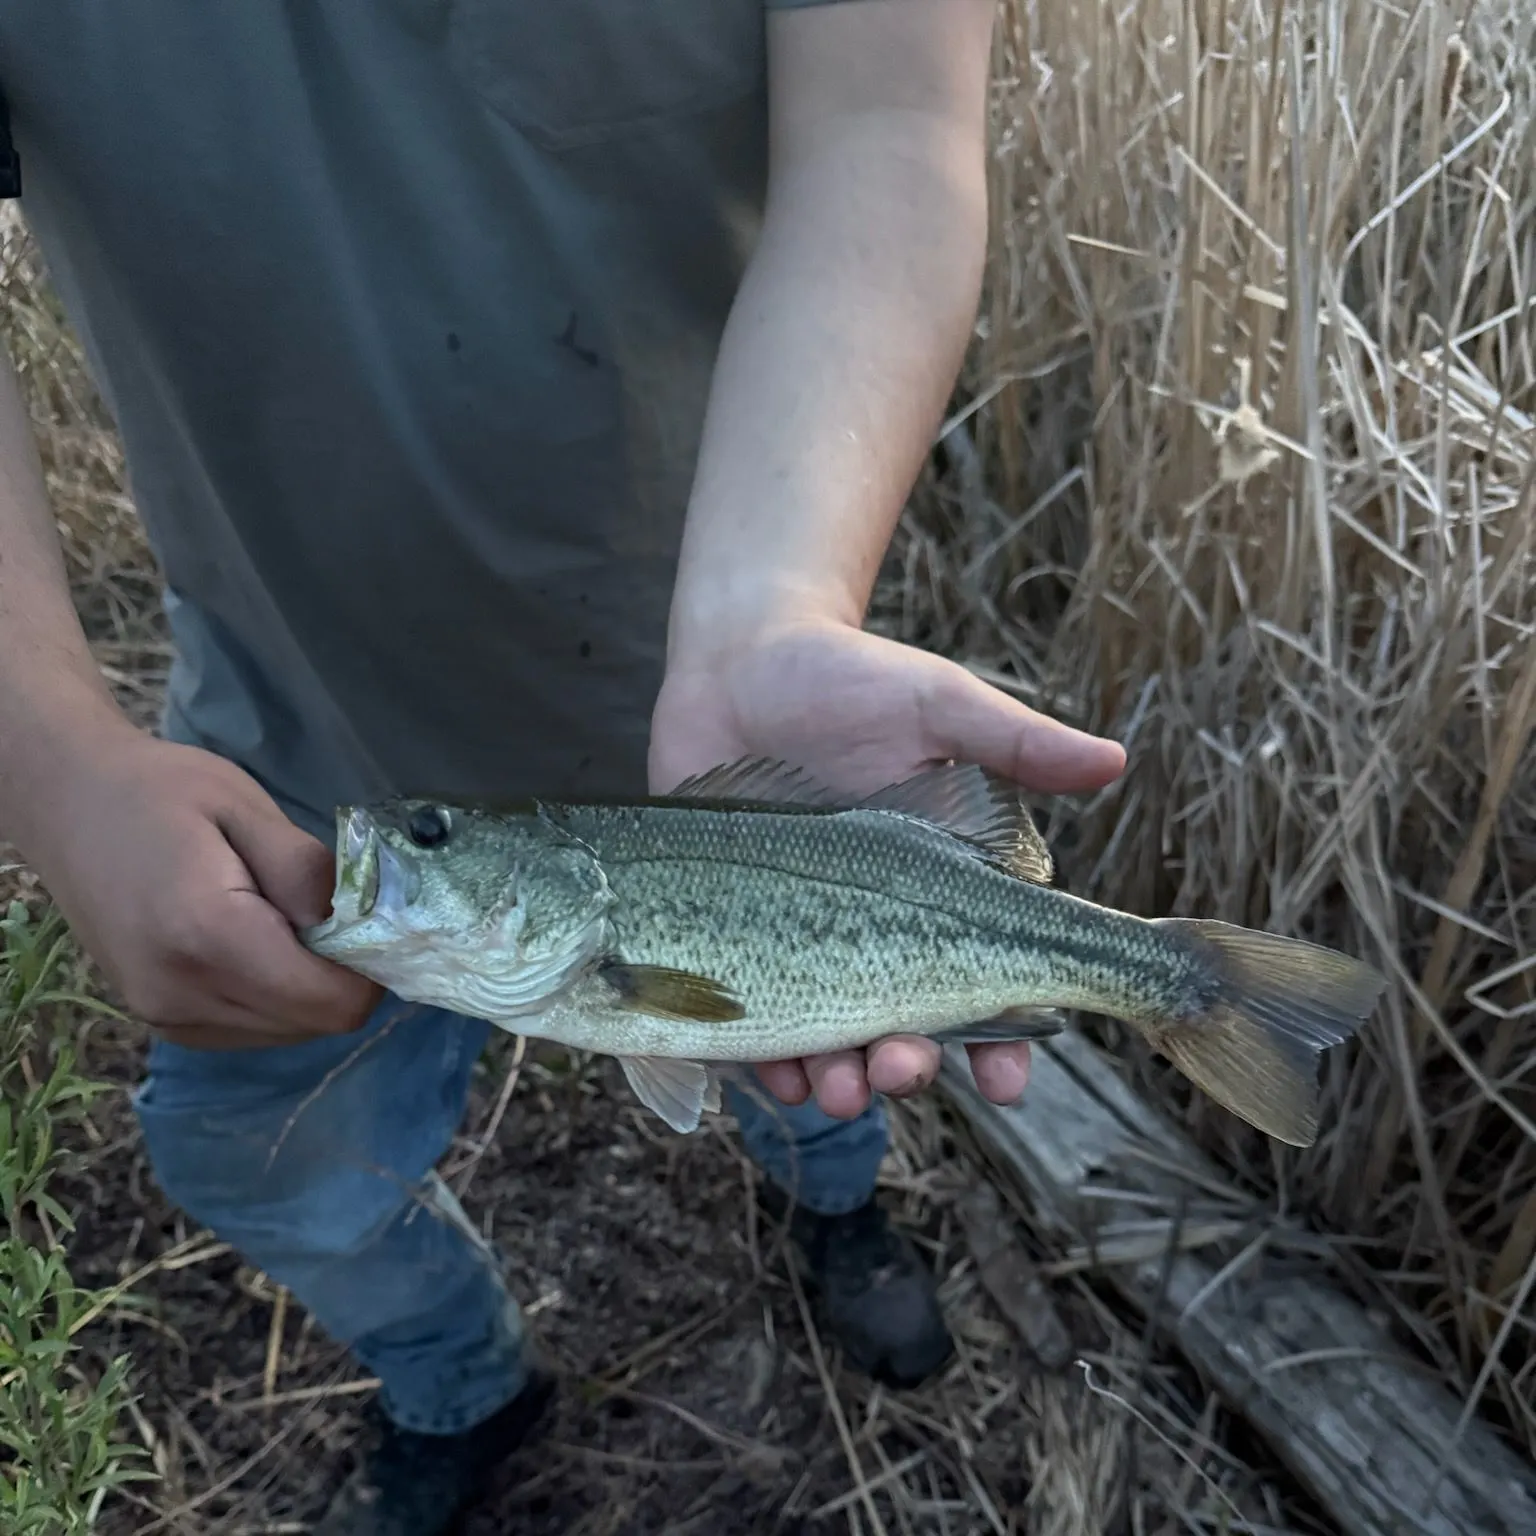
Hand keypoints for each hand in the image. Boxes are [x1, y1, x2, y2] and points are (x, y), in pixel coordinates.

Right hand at [19, 725, 380, 1049]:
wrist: (69, 804)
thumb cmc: (161, 791)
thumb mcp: (245, 808)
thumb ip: (306, 871)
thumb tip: (361, 921)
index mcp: (207, 936)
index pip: (331, 1002)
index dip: (371, 968)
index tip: (372, 918)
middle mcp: (183, 995)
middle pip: (314, 1023)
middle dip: (342, 975)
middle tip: (332, 912)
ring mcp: (167, 1016)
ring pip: (287, 1032)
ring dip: (309, 987)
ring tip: (283, 920)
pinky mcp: (163, 1022)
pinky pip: (252, 1030)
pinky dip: (276, 996)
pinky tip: (259, 942)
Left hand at [649, 618, 1125, 1118]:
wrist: (740, 661)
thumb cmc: (850, 680)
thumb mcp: (937, 704)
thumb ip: (1016, 741)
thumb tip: (1114, 761)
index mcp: (944, 892)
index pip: (991, 986)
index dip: (1008, 1043)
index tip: (1011, 1079)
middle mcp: (879, 930)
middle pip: (909, 1029)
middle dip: (912, 1065)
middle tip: (903, 1067)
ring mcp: (803, 941)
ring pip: (833, 1040)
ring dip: (841, 1080)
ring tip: (836, 1088)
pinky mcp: (733, 937)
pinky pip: (750, 1019)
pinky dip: (763, 1058)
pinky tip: (773, 1074)